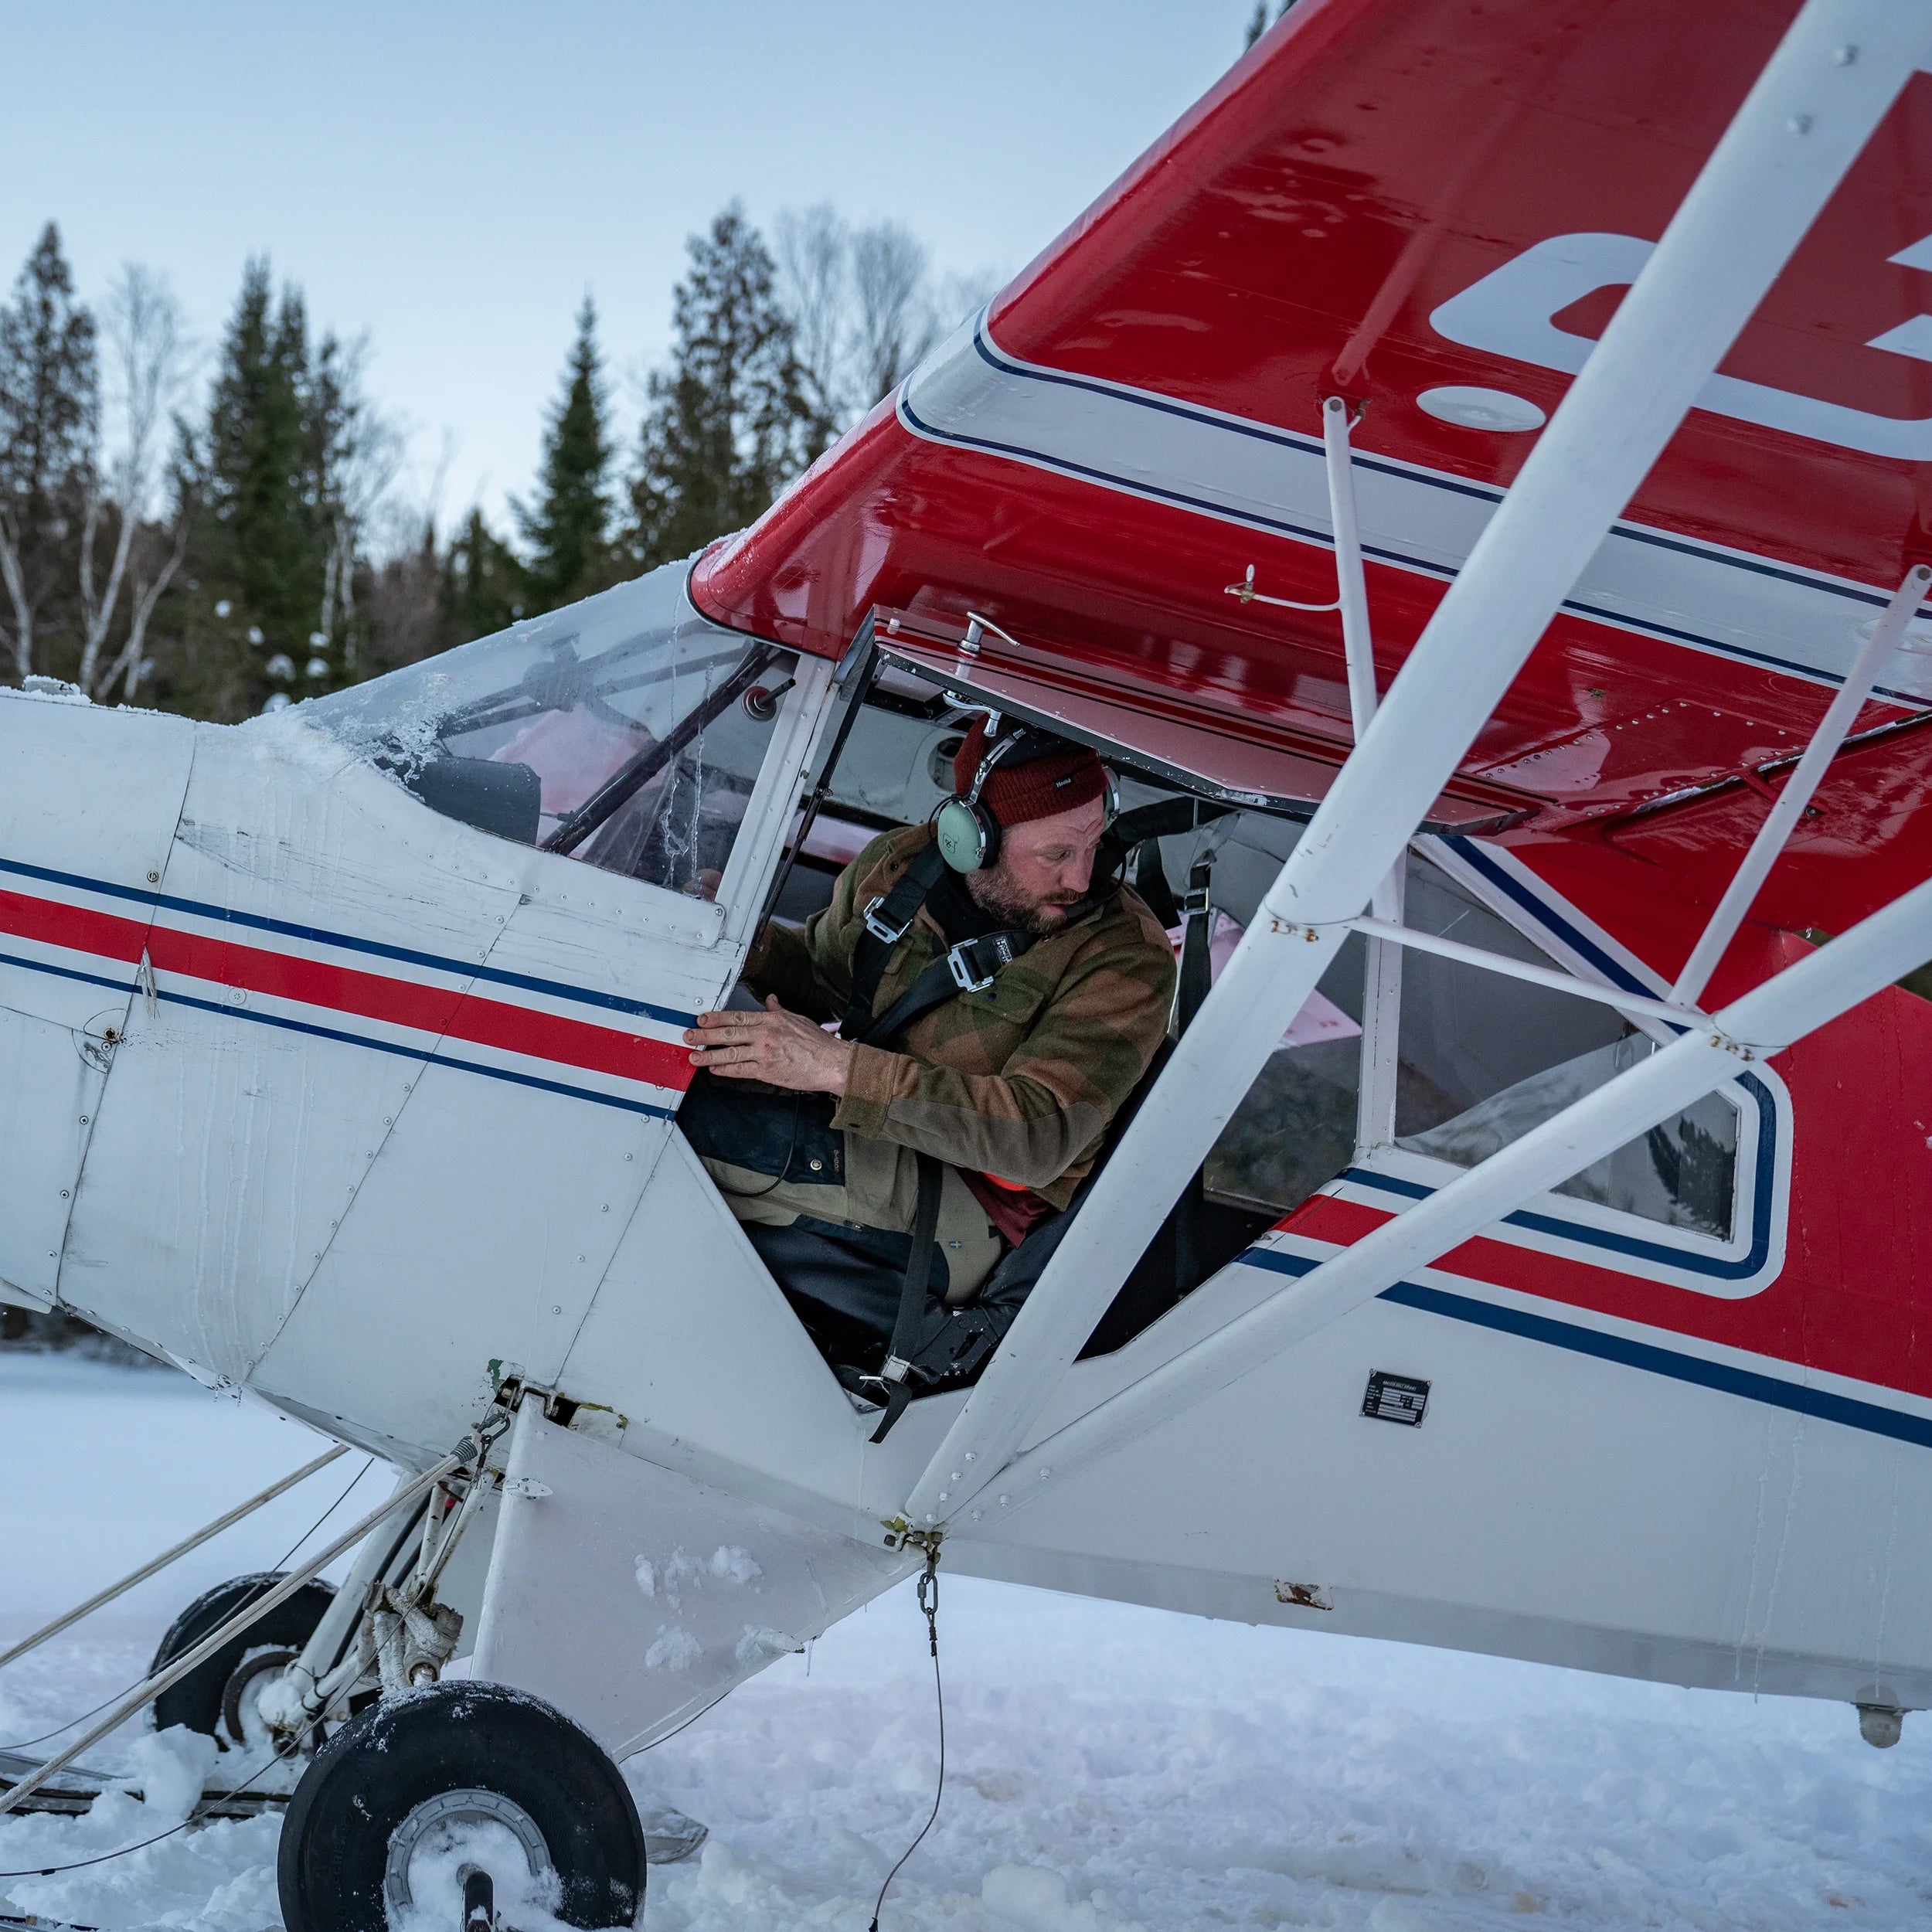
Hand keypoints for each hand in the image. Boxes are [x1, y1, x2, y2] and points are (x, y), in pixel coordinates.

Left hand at [685, 996, 854, 1093]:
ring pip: (730, 1054)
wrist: (831, 1063)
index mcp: (771, 1020)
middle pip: (728, 1033)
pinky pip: (741, 1070)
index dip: (716, 1018)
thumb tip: (770, 1000)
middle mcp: (765, 1035)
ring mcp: (764, 1054)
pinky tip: (714, 1070)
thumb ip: (778, 1011)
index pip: (737, 1016)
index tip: (702, 1019)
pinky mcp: (767, 1072)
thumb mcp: (797, 1019)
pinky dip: (726, 1070)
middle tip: (688, 1036)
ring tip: (694, 1056)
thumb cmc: (817, 1043)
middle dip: (705, 1035)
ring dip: (709, 1055)